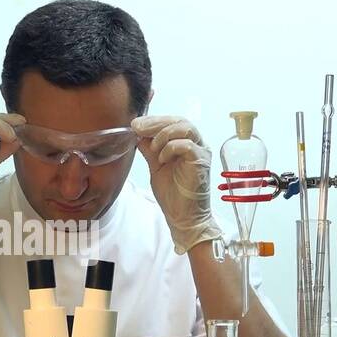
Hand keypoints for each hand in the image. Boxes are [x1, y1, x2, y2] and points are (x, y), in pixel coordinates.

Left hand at [132, 115, 221, 253]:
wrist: (183, 217)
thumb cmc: (173, 195)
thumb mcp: (156, 166)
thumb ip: (150, 150)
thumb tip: (138, 134)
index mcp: (186, 144)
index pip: (172, 122)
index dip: (154, 120)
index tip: (135, 123)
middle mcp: (197, 145)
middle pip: (179, 120)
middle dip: (156, 122)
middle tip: (138, 127)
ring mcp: (201, 152)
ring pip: (185, 127)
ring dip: (164, 135)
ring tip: (153, 149)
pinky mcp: (201, 162)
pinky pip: (187, 145)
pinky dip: (171, 148)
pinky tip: (162, 159)